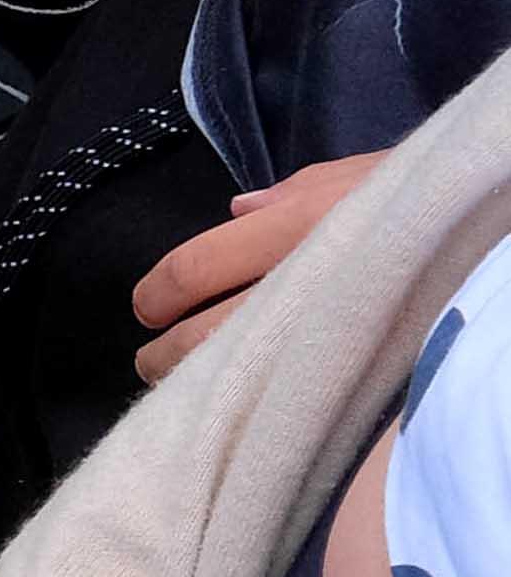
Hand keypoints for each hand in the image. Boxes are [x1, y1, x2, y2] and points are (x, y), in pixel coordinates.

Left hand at [131, 154, 386, 379]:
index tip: (147, 309)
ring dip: (194, 384)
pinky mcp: (356, 365)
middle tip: (149, 361)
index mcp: (298, 226)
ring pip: (233, 373)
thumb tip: (237, 211)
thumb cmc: (430, 200)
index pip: (193, 268)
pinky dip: (248, 398)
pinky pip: (283, 390)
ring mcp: (328, 331)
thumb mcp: (365, 176)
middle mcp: (303, 282)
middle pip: (201, 335)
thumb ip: (292, 194)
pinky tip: (237, 400)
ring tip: (182, 387)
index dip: (157, 293)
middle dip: (162, 355)